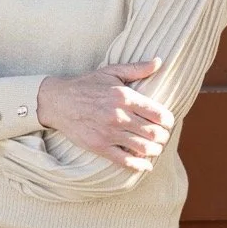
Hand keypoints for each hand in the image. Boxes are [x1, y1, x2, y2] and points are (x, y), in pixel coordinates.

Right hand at [36, 58, 174, 171]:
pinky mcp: (99, 147)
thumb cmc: (87, 84)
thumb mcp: (111, 71)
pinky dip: (139, 166)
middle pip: (154, 133)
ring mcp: (109, 133)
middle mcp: (119, 116)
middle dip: (163, 136)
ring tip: (155, 147)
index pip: (158, 114)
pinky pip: (125, 161)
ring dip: (155, 150)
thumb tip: (159, 62)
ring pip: (143, 148)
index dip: (168, 121)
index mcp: (125, 96)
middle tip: (162, 136)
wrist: (58, 101)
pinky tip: (145, 165)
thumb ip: (137, 68)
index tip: (167, 122)